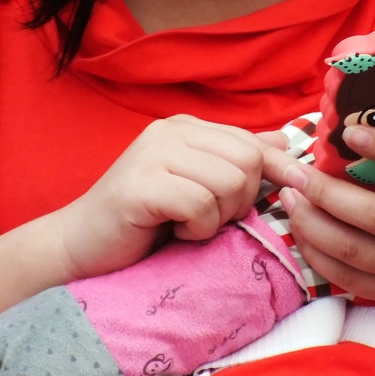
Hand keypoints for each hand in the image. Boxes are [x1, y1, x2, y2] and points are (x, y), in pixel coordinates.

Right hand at [57, 116, 286, 279]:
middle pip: (248, 160)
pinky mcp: (141, 185)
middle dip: (241, 200)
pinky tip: (173, 232)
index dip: (276, 170)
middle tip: (209, 218)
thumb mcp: (196, 186)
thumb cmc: (142, 223)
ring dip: (218, 217)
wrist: (79, 247)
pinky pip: (201, 205)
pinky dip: (196, 229)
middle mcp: (169, 131)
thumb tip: (282, 141)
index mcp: (185, 128)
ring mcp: (153, 154)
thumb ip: (232, 161)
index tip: (295, 186)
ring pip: (230, 182)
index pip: (252, 141)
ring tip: (188, 225)